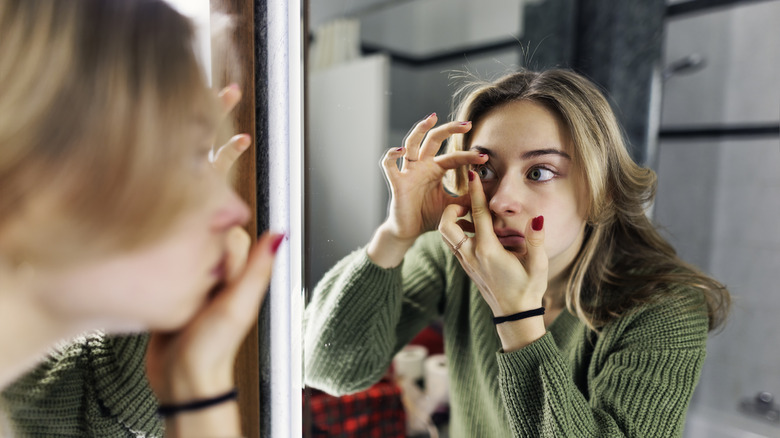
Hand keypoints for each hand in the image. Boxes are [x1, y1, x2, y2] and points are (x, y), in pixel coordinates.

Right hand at [145, 84, 277, 436]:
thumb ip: (255, 270)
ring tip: (184, 148)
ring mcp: (181, 255)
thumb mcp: (237, 305)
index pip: (226, 196)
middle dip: (209, 151)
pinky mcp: (160, 266)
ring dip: (182, 177)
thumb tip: (277, 232)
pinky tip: (150, 187)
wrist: (181, 378)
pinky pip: (161, 230)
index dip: (230, 159)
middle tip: (216, 102)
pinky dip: (158, 207)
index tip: (236, 127)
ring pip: (179, 208)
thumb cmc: (212, 346)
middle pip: (203, 191)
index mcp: (229, 249)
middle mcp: (207, 247)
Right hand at [145, 229, 281, 401]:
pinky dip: (159, 271)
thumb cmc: (213, 350)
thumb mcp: (237, 306)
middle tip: (192, 276)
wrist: (181, 381)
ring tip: (175, 283)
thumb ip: (257, 271)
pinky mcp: (172, 293)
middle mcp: (219, 277)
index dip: (220, 237)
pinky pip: (164, 268)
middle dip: (193, 248)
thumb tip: (279, 237)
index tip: (211, 257)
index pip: (233, 234)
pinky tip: (159, 285)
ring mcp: (194, 284)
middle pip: (205, 238)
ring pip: (183, 250)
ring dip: (174, 259)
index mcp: (241, 276)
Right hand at [368, 114, 486, 266]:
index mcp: (436, 169)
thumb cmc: (429, 216)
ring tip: (432, 118)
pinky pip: (389, 164)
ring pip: (411, 143)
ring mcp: (408, 171)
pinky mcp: (396, 182)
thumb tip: (489, 194)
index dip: (469, 155)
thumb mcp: (453, 206)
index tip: (485, 157)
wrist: (409, 231)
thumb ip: (469, 199)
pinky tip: (401, 150)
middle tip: (467, 123)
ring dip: (420, 129)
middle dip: (450, 129)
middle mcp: (422, 165)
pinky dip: (392, 155)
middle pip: (434, 139)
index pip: (454, 157)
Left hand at [438, 170, 547, 317]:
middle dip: (451, 208)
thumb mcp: (538, 265)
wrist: (514, 316)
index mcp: (488, 251)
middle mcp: (472, 255)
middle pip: (446, 225)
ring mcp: (466, 262)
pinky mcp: (466, 267)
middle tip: (466, 202)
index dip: (475, 192)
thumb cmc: (528, 290)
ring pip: (446, 235)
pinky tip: (473, 228)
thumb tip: (537, 219)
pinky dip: (456, 231)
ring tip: (470, 213)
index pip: (479, 215)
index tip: (472, 174)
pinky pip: (453, 244)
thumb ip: (536, 240)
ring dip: (452, 220)